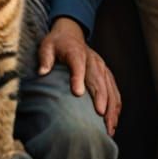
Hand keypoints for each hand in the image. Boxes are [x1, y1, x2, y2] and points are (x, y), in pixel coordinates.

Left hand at [37, 18, 120, 135]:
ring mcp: (101, 66)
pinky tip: (114, 120)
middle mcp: (92, 59)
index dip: (78, 78)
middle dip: (101, 98)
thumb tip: (42, 72)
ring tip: (109, 125)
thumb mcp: (46, 47)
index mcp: (75, 52)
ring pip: (109, 86)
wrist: (70, 33)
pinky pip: (114, 89)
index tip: (77, 93)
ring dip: (111, 106)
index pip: (77, 64)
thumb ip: (45, 59)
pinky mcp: (105, 73)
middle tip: (100, 116)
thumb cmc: (56, 44)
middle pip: (98, 79)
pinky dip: (115, 104)